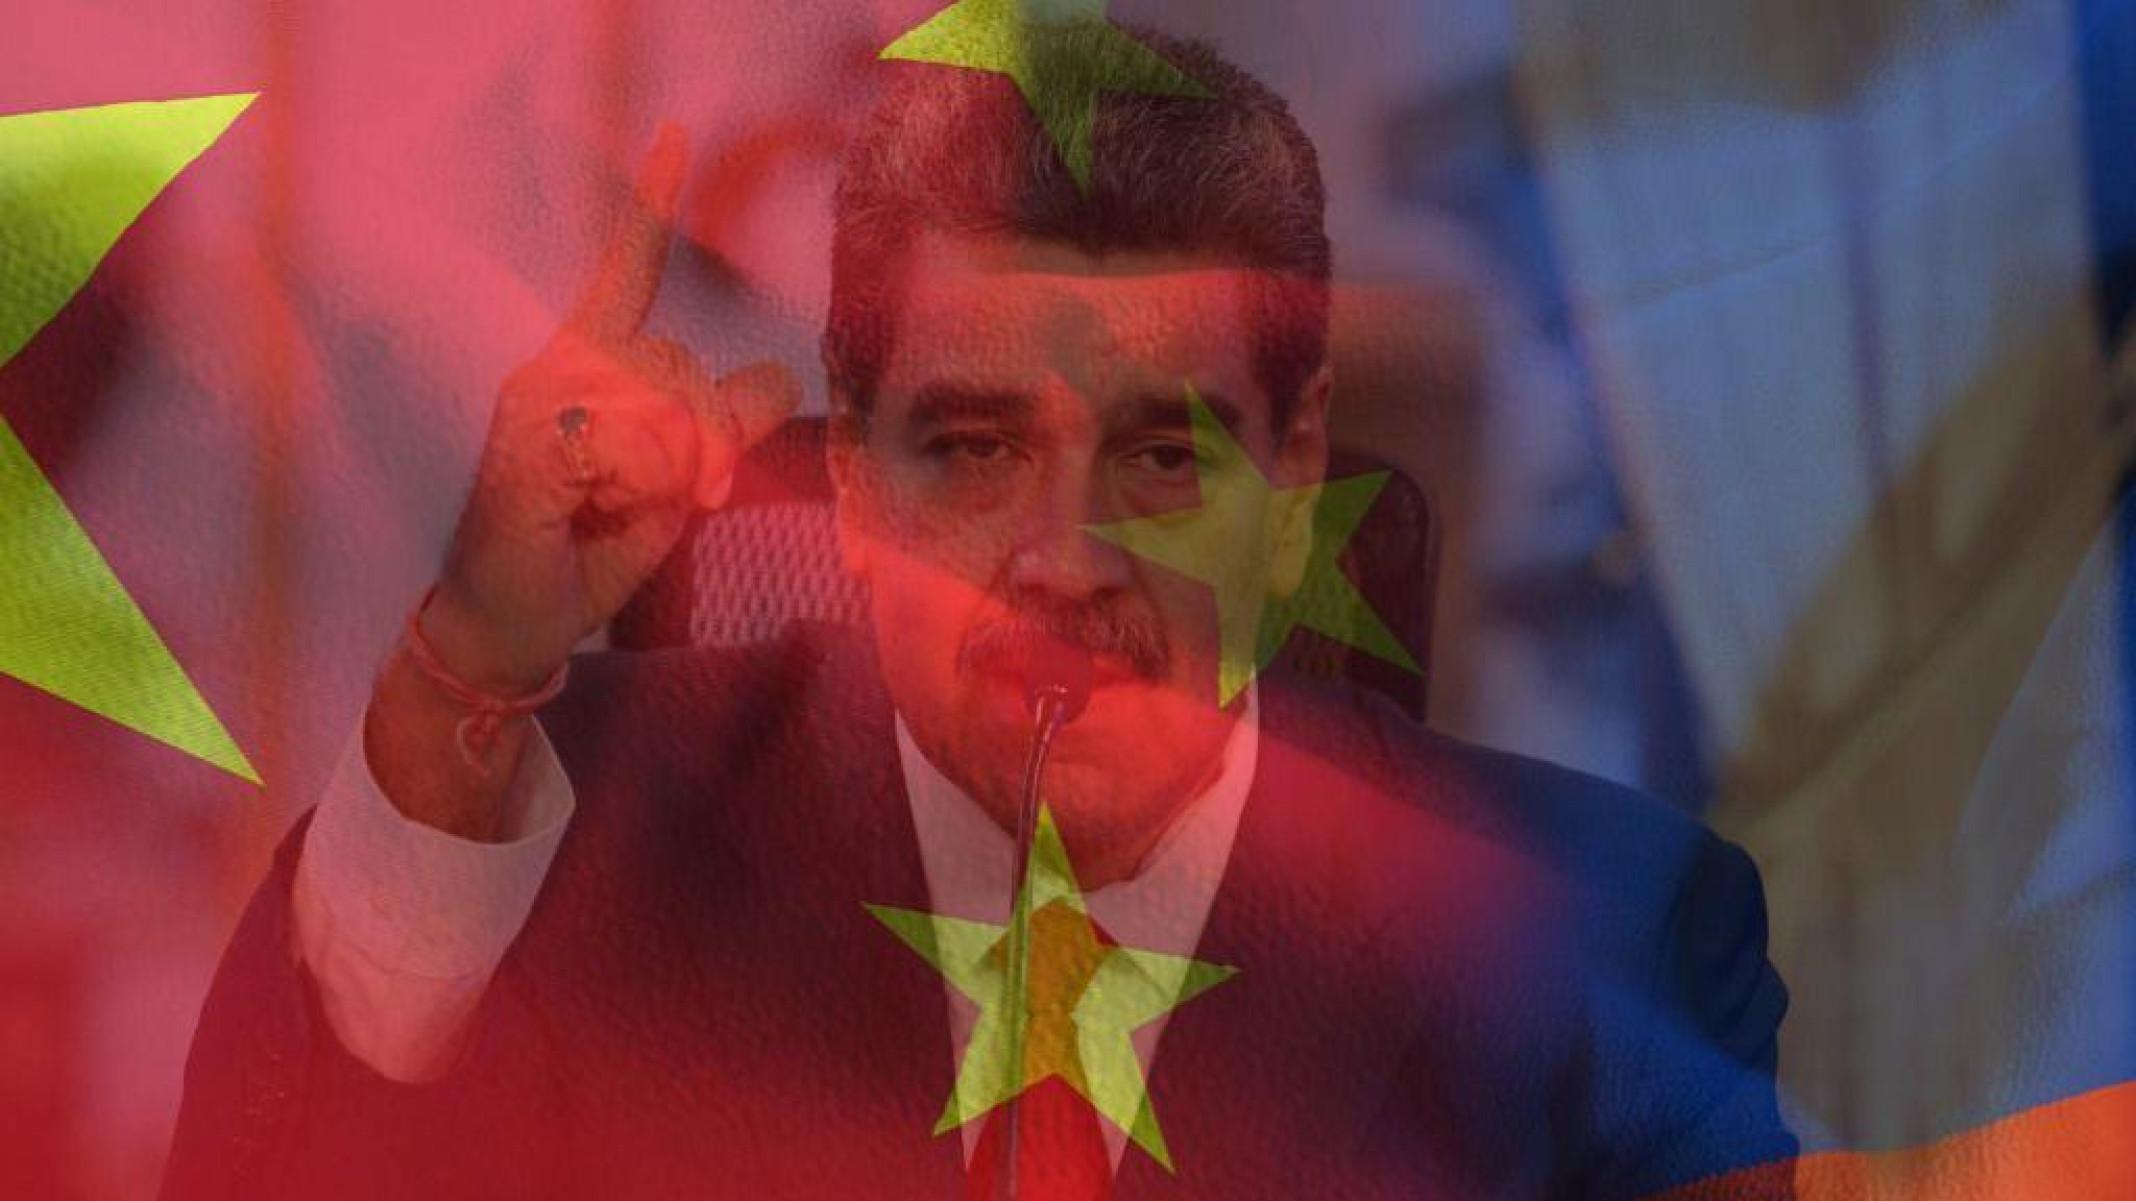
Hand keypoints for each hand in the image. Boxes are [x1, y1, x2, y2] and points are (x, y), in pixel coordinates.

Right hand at [424, 124, 798, 692]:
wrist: (513, 626)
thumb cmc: (586, 550)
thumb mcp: (675, 485)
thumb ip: (720, 430)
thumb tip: (777, 378)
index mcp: (585, 365)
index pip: (627, 274)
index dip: (650, 207)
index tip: (675, 136)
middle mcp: (553, 368)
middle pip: (678, 360)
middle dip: (710, 436)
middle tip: (695, 494)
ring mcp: (533, 403)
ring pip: (661, 401)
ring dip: (677, 468)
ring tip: (633, 508)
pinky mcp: (528, 447)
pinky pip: (630, 443)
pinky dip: (640, 486)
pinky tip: (598, 511)